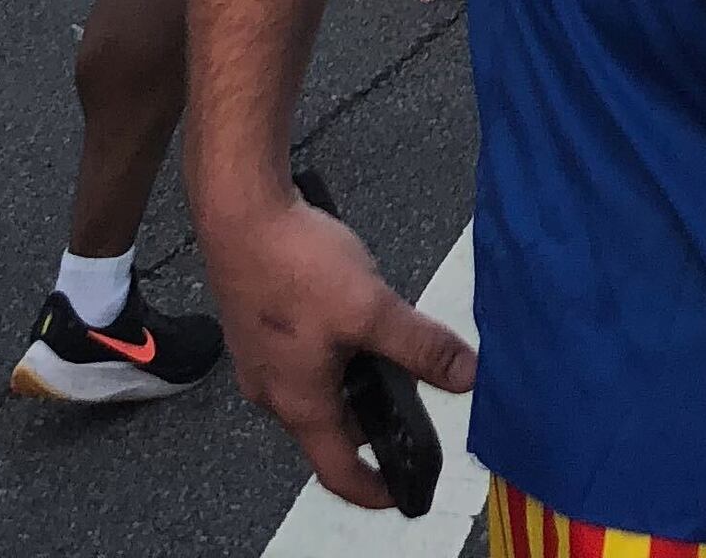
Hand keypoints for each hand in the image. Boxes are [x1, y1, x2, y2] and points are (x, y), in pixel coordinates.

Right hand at [200, 175, 477, 507]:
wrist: (240, 211)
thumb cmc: (294, 265)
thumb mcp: (373, 309)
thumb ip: (422, 347)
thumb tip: (466, 377)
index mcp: (299, 402)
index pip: (337, 471)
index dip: (373, 489)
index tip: (402, 494)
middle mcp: (272, 390)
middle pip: (328, 427)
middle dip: (371, 417)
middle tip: (409, 394)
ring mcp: (259, 358)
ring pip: (315, 387)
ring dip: (351, 377)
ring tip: (384, 342)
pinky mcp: (256, 325)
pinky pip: (301, 355)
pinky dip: (332, 349)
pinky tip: (350, 311)